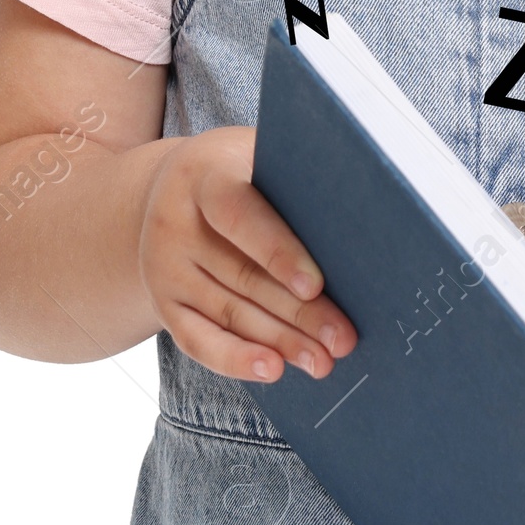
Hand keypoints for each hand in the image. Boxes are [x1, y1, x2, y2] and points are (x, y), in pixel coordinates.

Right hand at [138, 125, 357, 381]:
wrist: (168, 192)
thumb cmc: (238, 172)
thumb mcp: (255, 155)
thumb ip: (293, 179)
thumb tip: (361, 210)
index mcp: (204, 176)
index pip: (239, 214)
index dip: (277, 251)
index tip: (315, 285)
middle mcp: (174, 223)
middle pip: (243, 275)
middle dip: (298, 312)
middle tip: (343, 339)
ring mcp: (164, 267)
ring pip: (228, 312)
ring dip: (280, 342)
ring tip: (323, 361)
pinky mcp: (163, 304)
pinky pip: (197, 340)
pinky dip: (236, 359)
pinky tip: (274, 369)